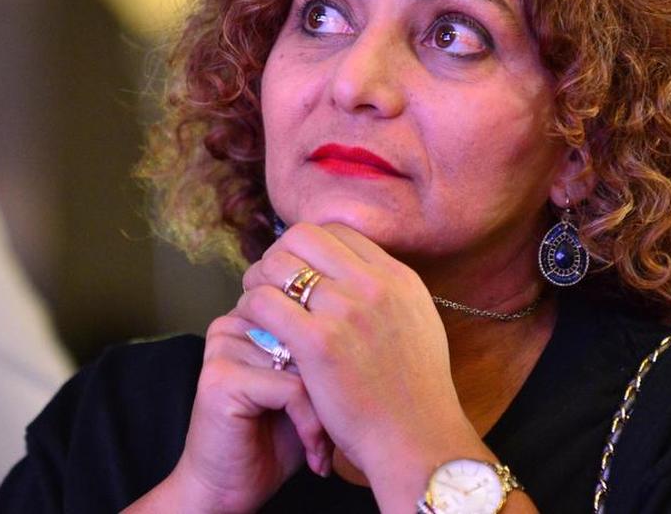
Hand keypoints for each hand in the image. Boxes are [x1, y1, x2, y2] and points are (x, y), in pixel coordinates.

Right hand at [139, 310, 330, 513]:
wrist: (231, 488)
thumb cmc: (274, 438)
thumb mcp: (308, 384)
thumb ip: (321, 348)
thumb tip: (360, 327)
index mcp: (250, 316)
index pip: (309, 310)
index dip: (333, 355)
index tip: (345, 395)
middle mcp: (231, 324)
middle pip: (308, 333)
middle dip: (331, 383)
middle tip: (340, 426)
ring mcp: (223, 348)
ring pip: (305, 360)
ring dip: (324, 411)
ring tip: (325, 443)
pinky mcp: (221, 378)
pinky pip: (290, 388)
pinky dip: (310, 423)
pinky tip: (313, 450)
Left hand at [239, 223, 482, 500]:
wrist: (417, 439)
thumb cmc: (416, 394)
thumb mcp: (418, 324)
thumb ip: (390, 294)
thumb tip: (358, 272)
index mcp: (399, 277)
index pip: (339, 231)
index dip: (309, 245)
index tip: (297, 268)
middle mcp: (375, 284)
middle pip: (304, 236)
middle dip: (279, 254)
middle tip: (269, 281)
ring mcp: (347, 311)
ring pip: (278, 264)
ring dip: (258, 279)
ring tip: (256, 303)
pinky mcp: (319, 342)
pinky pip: (264, 302)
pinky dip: (251, 308)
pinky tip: (254, 327)